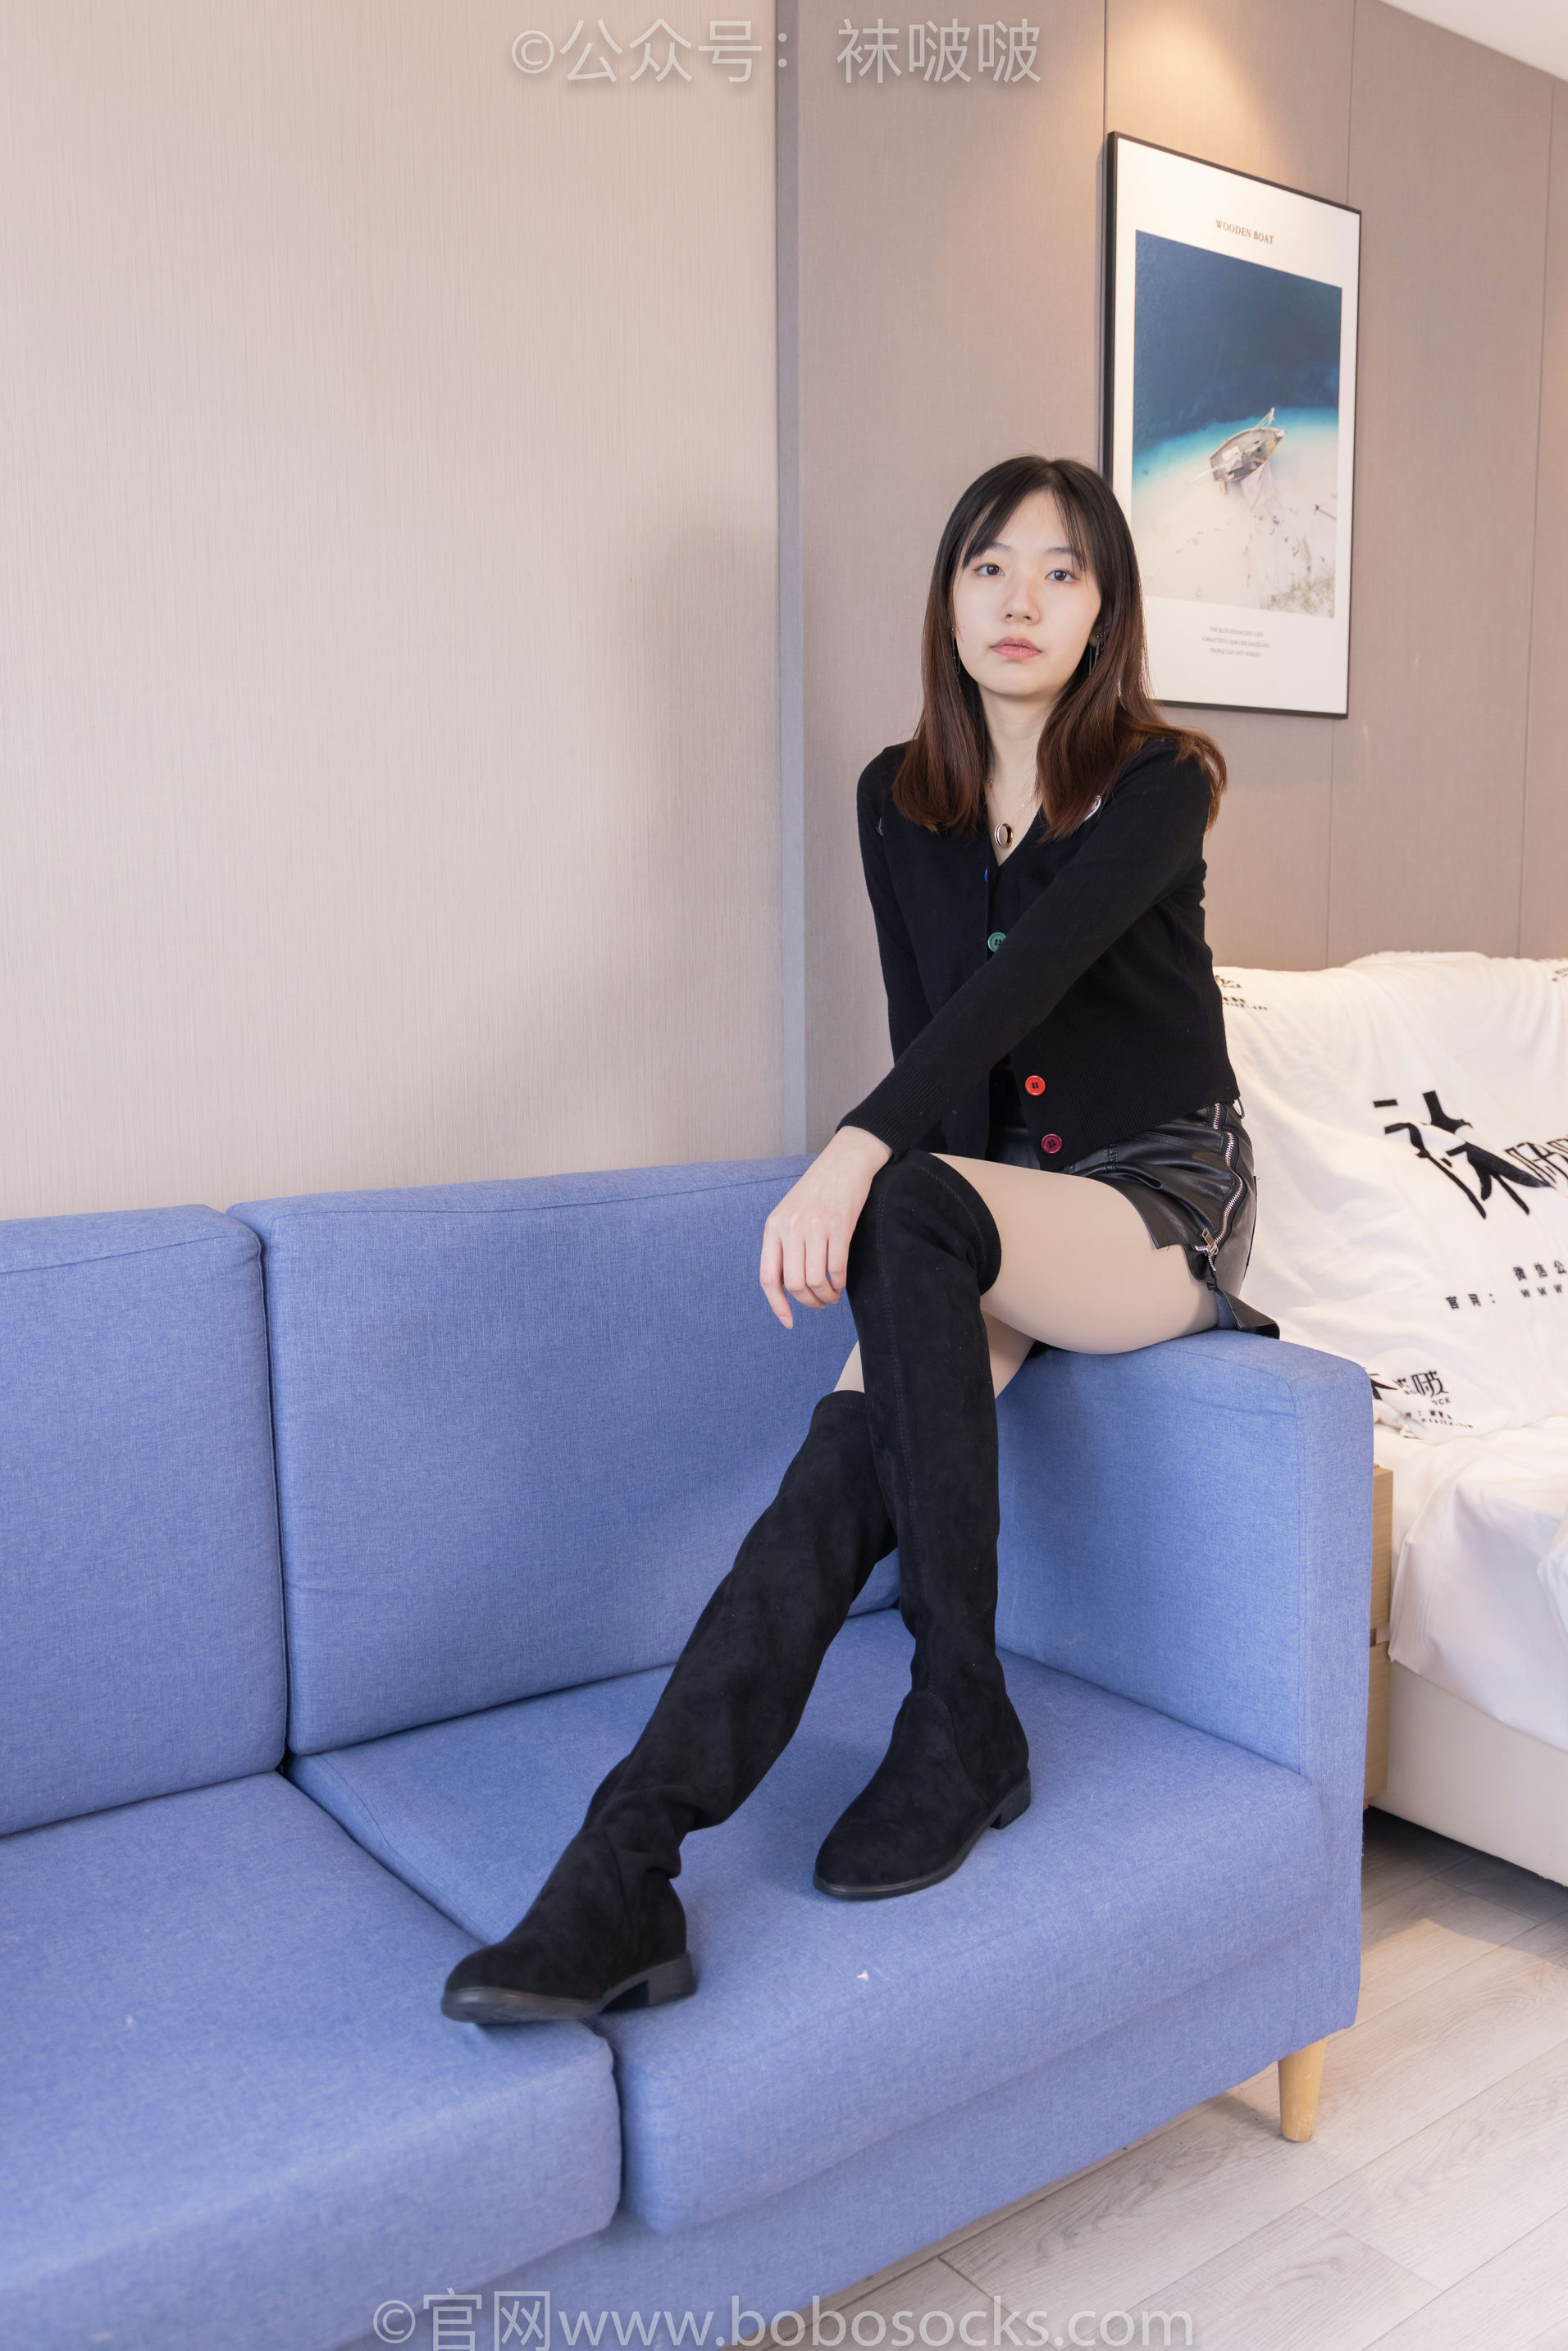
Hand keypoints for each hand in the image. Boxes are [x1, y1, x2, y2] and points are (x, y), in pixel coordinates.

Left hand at [760, 1126, 892, 1328]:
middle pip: (794, 1284)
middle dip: (808, 1302)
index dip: (777, 1304)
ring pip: (816, 1280)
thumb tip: (786, 1285)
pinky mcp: (839, 1226)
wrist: (843, 1162)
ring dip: (826, 1296)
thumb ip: (783, 1244)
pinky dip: (840, 1283)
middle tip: (819, 1303)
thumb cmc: (817, 1191)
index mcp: (773, 1227)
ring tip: (832, 1295)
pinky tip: (841, 1282)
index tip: (788, 1321)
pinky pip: (837, 1268)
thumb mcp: (789, 1213)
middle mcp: (790, 1228)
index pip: (768, 1277)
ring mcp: (815, 1227)